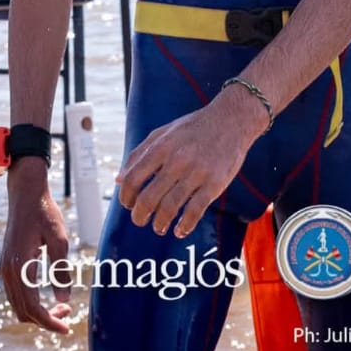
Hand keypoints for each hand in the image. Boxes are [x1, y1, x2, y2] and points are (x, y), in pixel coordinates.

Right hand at [0, 159, 72, 333]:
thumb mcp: (60, 238)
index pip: (32, 307)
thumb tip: (65, 299)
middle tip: (68, 314)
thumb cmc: (45, 212)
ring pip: (18, 304)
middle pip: (23, 311)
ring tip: (62, 305)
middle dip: (45, 319)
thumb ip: (61, 270)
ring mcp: (6, 268)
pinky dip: (31, 301)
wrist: (26, 193)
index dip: (49, 322)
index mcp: (20, 266)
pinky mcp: (8, 263)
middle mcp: (8, 270)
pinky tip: (48, 295)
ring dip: (38, 311)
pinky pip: (16, 293)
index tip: (66, 327)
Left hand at [116, 89, 263, 238]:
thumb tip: (118, 179)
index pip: (132, 178)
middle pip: (148, 198)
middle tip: (140, 220)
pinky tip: (180, 230)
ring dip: (160, 223)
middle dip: (139, 216)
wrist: (232, 119)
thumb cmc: (194, 127)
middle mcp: (177, 160)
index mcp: (161, 147)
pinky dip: (185, 225)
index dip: (125, 196)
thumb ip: (139, 153)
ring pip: (170, 207)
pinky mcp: (215, 183)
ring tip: (159, 227)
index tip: (128, 204)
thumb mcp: (163, 133)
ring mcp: (197, 172)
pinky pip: (195, 210)